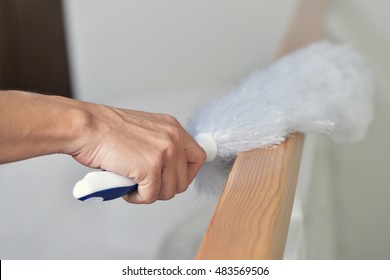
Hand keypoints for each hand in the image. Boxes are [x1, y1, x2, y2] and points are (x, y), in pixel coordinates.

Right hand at [71, 103, 205, 203]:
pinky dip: (136, 198)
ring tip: (133, 184)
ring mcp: (163, 153)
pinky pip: (151, 197)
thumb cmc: (106, 130)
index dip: (187, 174)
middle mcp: (173, 138)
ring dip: (150, 194)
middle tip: (146, 184)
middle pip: (184, 180)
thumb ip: (160, 145)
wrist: (87, 127)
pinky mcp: (150, 168)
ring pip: (169, 191)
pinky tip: (125, 187)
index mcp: (173, 128)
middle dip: (164, 188)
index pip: (198, 157)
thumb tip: (167, 169)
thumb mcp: (144, 130)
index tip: (172, 179)